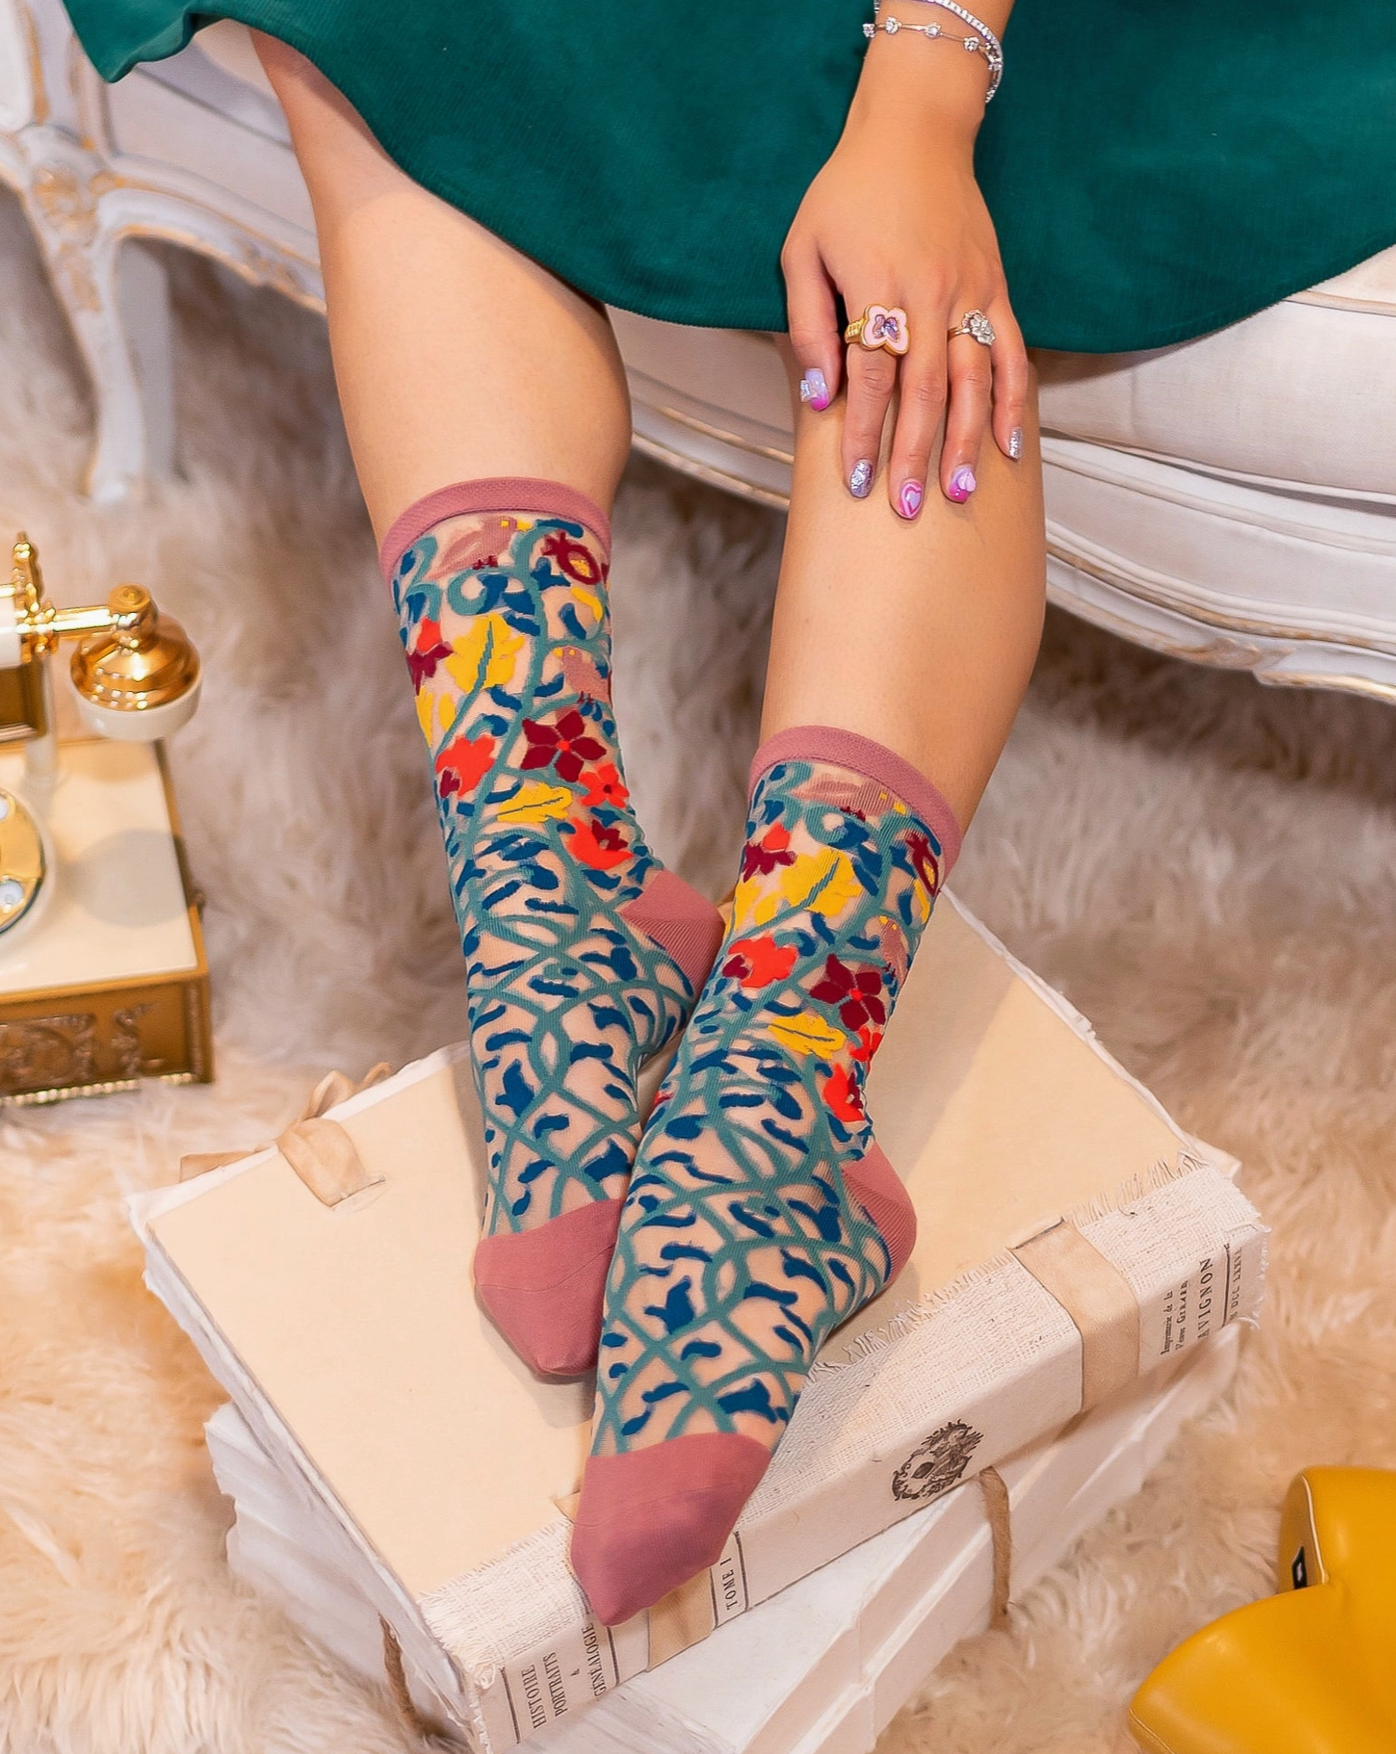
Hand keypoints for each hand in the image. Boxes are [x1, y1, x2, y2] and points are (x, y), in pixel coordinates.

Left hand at [781, 38, 1026, 513]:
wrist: (914, 131)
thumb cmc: (846, 194)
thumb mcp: (803, 248)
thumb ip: (809, 323)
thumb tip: (818, 395)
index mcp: (878, 286)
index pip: (868, 377)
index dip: (862, 433)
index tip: (854, 482)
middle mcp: (929, 294)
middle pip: (925, 390)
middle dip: (915, 453)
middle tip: (907, 507)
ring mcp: (968, 292)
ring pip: (974, 379)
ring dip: (967, 440)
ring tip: (959, 492)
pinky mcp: (994, 288)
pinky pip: (1012, 353)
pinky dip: (1014, 401)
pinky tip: (1010, 447)